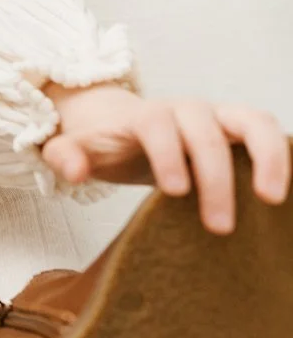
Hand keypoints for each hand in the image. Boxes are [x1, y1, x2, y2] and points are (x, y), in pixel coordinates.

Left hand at [39, 82, 288, 233]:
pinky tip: (281, 189)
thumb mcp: (76, 149)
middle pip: (206, 133)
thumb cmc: (104, 145)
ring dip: (267, 156)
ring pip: (252, 121)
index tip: (175, 192)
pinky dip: (281, 153)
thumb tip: (74, 172)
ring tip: (272, 200)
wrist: (123, 127)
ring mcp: (217, 117)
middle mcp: (186, 110)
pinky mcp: (240, 129)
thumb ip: (66, 157)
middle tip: (219, 227)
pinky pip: (268, 132)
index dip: (168, 154)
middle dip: (215, 178)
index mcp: (145, 115)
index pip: (157, 125)